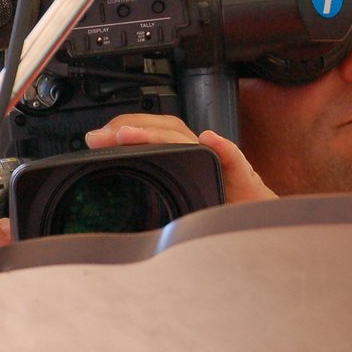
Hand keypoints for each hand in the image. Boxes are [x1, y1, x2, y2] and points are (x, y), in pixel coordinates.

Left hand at [84, 114, 277, 202]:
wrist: (257, 223)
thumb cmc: (220, 211)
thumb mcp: (178, 205)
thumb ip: (152, 194)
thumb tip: (113, 191)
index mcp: (183, 157)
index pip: (151, 132)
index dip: (123, 130)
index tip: (95, 139)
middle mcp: (200, 153)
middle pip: (164, 130)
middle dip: (130, 129)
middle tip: (101, 137)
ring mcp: (219, 162)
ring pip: (188, 141)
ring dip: (159, 135)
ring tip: (130, 134)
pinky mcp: (241, 176)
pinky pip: (233, 158)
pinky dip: (222, 147)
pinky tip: (209, 140)